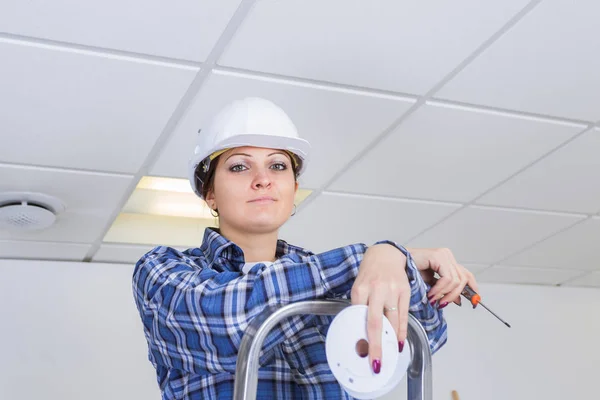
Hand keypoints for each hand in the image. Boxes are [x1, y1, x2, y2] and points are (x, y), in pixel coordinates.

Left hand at [350, 243, 408, 373]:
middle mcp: (375, 289)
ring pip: (391, 320)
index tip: (361, 353)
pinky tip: (399, 342)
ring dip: (391, 341)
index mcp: (359, 289)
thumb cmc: (369, 275)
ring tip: (388, 356)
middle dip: (375, 346)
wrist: (385, 255)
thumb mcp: (359, 288)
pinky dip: (401, 331)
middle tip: (376, 363)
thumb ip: (359, 307)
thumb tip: (360, 333)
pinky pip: (403, 315)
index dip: (360, 336)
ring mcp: (391, 290)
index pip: (358, 317)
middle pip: (375, 323)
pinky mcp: (404, 291)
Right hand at [407, 247, 478, 307]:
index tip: (475, 301)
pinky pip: (447, 278)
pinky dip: (440, 289)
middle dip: (455, 295)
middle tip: (443, 304)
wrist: (395, 264)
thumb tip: (459, 300)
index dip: (473, 288)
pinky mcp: (438, 256)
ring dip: (445, 294)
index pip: (467, 274)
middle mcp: (447, 255)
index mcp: (447, 261)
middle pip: (463, 279)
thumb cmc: (409, 272)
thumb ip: (445, 290)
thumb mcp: (431, 284)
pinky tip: (431, 294)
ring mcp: (443, 254)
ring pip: (456, 280)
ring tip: (433, 299)